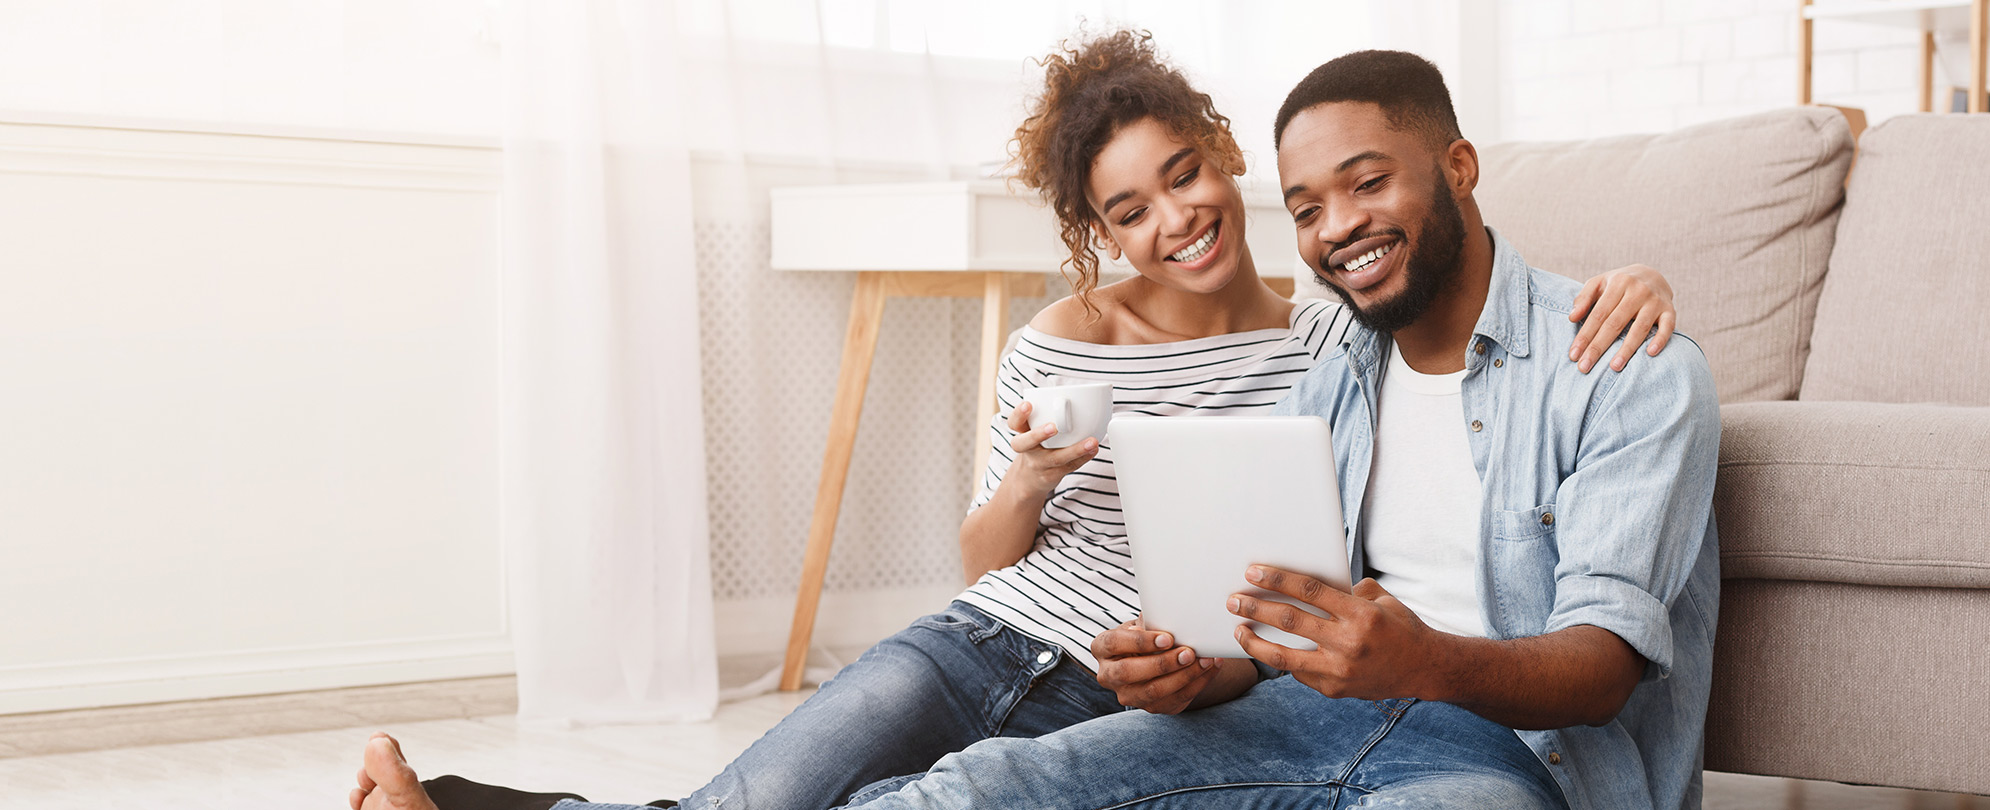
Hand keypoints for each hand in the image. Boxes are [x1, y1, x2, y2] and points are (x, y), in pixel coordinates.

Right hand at [1002, 400, 1099, 498]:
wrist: (1030, 478)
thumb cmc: (1037, 445)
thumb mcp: (1034, 429)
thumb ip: (1047, 415)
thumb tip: (1079, 396)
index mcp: (1022, 433)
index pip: (1014, 422)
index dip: (1019, 414)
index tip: (1028, 404)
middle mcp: (1027, 449)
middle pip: (1024, 443)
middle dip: (1038, 434)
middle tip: (1053, 427)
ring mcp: (1039, 464)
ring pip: (1055, 458)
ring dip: (1075, 449)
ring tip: (1092, 442)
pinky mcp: (1052, 475)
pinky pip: (1068, 467)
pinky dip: (1083, 458)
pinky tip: (1093, 450)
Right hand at [1091, 620, 1222, 713]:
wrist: (1152, 656)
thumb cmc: (1146, 633)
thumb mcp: (1143, 623)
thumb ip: (1150, 621)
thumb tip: (1172, 616)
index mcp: (1102, 647)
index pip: (1115, 644)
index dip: (1140, 642)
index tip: (1168, 637)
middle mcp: (1108, 675)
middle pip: (1129, 672)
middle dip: (1162, 664)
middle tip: (1189, 653)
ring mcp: (1128, 695)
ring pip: (1153, 692)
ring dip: (1184, 676)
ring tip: (1205, 660)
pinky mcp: (1151, 708)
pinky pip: (1174, 701)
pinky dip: (1196, 685)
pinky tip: (1210, 669)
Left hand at [1229, 567, 1449, 701]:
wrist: (1424, 669)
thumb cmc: (1401, 627)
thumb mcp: (1380, 600)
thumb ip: (1347, 590)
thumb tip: (1308, 582)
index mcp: (1360, 614)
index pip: (1309, 590)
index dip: (1278, 579)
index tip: (1253, 572)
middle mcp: (1348, 643)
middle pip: (1290, 621)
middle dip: (1255, 608)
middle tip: (1233, 600)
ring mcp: (1339, 671)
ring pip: (1284, 657)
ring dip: (1255, 642)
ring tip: (1238, 630)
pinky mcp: (1334, 690)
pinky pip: (1299, 673)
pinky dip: (1283, 660)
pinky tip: (1270, 649)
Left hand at [1568, 263, 1675, 372]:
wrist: (1651, 274)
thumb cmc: (1618, 284)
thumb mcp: (1599, 283)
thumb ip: (1584, 298)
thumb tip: (1572, 318)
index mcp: (1618, 284)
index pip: (1598, 314)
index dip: (1585, 336)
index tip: (1573, 355)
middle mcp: (1638, 291)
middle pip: (1615, 323)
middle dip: (1598, 347)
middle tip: (1585, 367)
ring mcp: (1655, 301)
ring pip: (1640, 328)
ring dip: (1627, 349)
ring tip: (1614, 367)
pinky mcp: (1670, 310)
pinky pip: (1668, 326)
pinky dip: (1660, 339)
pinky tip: (1650, 353)